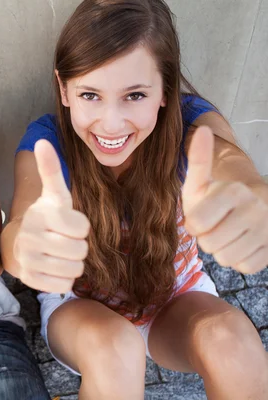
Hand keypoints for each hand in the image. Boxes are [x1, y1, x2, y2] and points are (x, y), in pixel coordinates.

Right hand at [14, 140, 90, 292]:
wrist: (16, 244)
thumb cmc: (45, 218)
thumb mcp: (52, 194)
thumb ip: (50, 169)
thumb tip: (41, 141)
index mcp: (42, 214)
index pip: (83, 227)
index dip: (80, 227)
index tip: (67, 223)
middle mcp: (32, 236)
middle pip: (81, 250)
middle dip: (78, 247)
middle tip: (63, 241)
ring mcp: (29, 259)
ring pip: (75, 269)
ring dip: (72, 264)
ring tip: (58, 254)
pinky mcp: (30, 279)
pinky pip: (64, 285)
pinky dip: (63, 279)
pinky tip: (52, 268)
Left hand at [183, 126, 267, 273]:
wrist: (248, 208)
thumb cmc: (215, 196)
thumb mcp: (200, 181)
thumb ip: (198, 159)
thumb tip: (202, 130)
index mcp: (235, 190)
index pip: (196, 224)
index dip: (193, 224)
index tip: (199, 216)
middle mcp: (256, 208)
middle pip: (210, 244)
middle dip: (206, 238)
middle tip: (214, 226)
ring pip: (227, 258)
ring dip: (221, 250)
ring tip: (227, 234)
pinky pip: (245, 267)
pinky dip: (239, 260)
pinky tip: (241, 244)